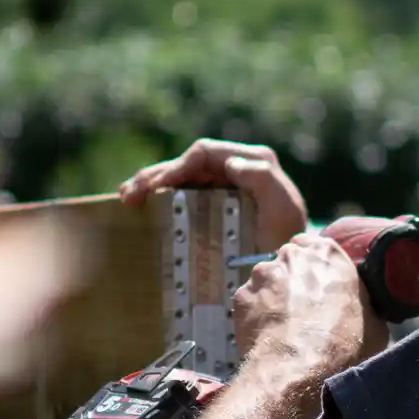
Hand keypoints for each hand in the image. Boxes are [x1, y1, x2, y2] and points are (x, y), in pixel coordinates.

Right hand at [119, 138, 305, 253]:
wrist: (292, 265)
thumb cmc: (288, 237)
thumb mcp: (283, 208)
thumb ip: (263, 179)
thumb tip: (231, 163)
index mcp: (251, 160)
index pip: (203, 153)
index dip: (176, 166)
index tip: (156, 187)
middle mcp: (235, 167)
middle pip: (185, 164)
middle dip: (155, 175)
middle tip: (130, 194)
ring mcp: (222, 184)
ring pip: (178, 177)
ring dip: (149, 183)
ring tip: (126, 197)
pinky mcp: (214, 202)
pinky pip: (181, 193)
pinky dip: (158, 196)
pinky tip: (138, 204)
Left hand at [232, 231, 385, 372]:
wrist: (298, 370)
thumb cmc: (342, 347)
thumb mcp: (374, 325)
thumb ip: (364, 304)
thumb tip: (363, 311)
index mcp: (329, 254)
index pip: (316, 244)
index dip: (317, 266)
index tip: (321, 283)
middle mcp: (293, 255)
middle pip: (290, 259)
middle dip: (295, 278)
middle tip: (304, 307)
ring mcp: (263, 273)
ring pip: (267, 279)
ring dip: (274, 295)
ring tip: (284, 324)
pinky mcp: (242, 295)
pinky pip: (250, 300)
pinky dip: (256, 313)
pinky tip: (268, 334)